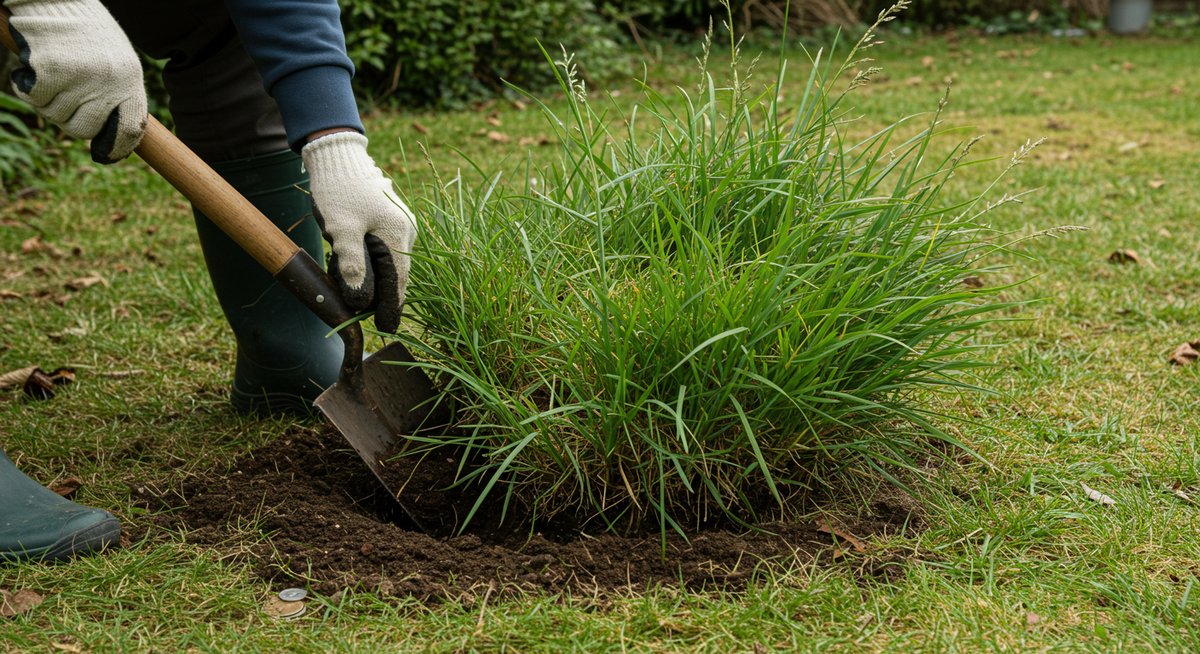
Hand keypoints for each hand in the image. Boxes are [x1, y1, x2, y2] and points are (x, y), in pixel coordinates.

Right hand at [5, 0, 145, 162]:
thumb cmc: (86, 31)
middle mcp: (109, 82)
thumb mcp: (114, 60)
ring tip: (52, 72)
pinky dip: (27, 86)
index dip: (118, 147)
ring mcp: (80, 78)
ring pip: (54, 115)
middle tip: (63, 100)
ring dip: (46, 100)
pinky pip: (34, 98)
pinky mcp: (50, 71)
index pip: (130, 128)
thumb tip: (111, 133)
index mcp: (130, 78)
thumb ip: (115, 92)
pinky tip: (32, 67)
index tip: (106, 153)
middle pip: (83, 129)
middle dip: (69, 121)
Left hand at [302, 131, 415, 332]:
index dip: (392, 307)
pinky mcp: (389, 221)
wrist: (337, 157)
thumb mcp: (342, 231)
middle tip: (356, 307)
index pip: (399, 281)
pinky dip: (368, 261)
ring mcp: (399, 225)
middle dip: (376, 292)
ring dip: (369, 276)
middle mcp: (406, 232)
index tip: (387, 329)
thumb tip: (360, 300)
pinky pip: (383, 251)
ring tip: (345, 276)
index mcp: (399, 235)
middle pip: (395, 274)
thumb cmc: (338, 191)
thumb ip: (352, 266)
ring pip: (387, 263)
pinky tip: (347, 258)